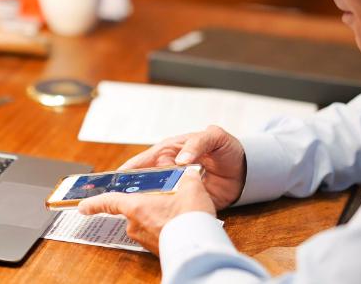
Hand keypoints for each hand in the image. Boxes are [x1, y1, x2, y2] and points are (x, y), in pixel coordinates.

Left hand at [78, 168, 214, 254]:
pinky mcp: (156, 250)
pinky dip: (164, 229)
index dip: (94, 203)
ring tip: (177, 213)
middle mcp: (135, 225)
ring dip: (157, 218)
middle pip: (133, 211)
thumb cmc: (190, 220)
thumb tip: (189, 173)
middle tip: (165, 201)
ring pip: (145, 223)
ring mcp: (145, 239)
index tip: (82, 207)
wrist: (200, 249)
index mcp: (136, 207)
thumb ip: (186, 177)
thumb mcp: (191, 188)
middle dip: (146, 205)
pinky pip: (155, 234)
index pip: (109, 202)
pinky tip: (179, 225)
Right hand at [120, 125, 245, 208]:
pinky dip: (162, 214)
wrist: (247, 170)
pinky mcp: (186, 201)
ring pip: (155, 196)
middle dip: (130, 190)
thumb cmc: (227, 148)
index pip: (143, 160)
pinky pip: (170, 208)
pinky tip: (154, 222)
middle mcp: (169, 168)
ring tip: (130, 215)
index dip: (127, 170)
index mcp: (170, 151)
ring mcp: (176, 186)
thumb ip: (197, 144)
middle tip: (115, 202)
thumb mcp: (214, 138)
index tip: (113, 181)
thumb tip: (180, 159)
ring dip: (145, 204)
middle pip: (144, 181)